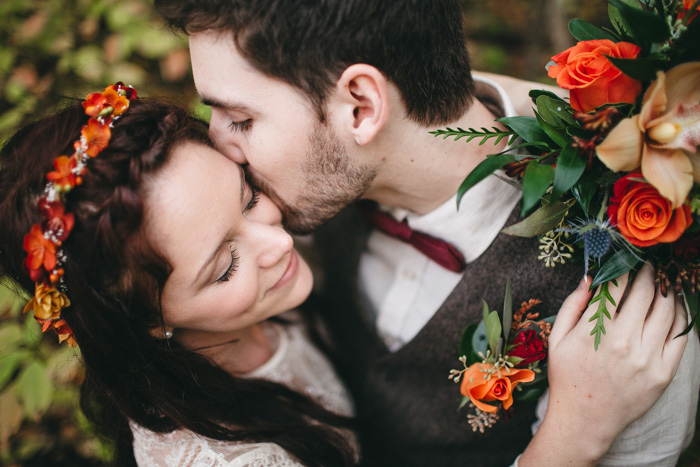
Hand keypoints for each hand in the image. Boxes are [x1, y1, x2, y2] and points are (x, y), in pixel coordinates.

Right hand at [519, 263, 687, 465]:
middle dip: (648, 272)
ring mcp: (646, 358)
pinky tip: (675, 304)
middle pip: (644, 293)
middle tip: (649, 263)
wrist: (585, 420)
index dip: (623, 267)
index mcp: (594, 331)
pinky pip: (680, 335)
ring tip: (664, 279)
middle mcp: (623, 342)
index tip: (627, 258)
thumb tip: (589, 276)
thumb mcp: (557, 339)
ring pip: (667, 310)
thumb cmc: (567, 377)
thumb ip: (572, 305)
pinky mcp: (663, 373)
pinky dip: (681, 315)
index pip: (616, 286)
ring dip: (667, 289)